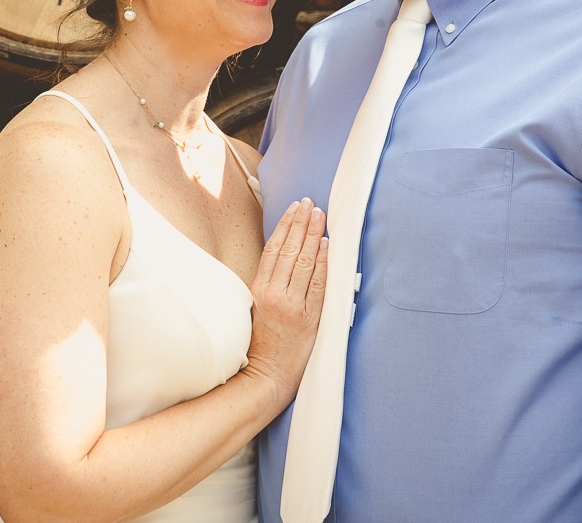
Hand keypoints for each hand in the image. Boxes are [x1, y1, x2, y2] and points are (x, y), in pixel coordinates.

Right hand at [245, 198, 327, 405]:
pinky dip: (322, 263)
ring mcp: (292, 306)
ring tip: (320, 217)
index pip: (274, 249)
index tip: (295, 209)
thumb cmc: (261, 344)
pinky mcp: (309, 319)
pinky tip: (326, 246)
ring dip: (313, 236)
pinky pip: (318, 285)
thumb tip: (282, 257)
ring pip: (304, 262)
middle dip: (302, 224)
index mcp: (258, 291)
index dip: (285, 226)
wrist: (267, 377)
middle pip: (290, 250)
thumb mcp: (255, 309)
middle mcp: (274, 295)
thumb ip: (267, 285)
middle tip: (311, 204)